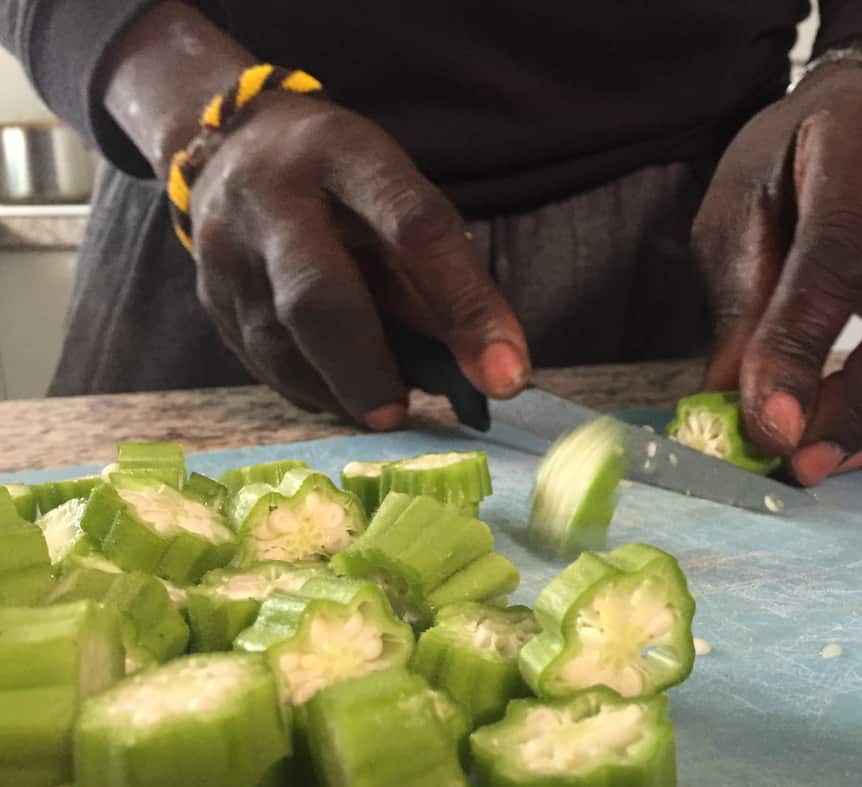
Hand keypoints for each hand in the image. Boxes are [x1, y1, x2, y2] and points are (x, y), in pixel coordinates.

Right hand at [99, 2, 527, 429]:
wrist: (235, 148)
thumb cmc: (346, 187)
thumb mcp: (398, 198)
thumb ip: (441, 276)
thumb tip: (490, 369)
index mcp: (346, 155)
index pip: (414, 227)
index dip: (465, 305)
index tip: (506, 374)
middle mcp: (274, 198)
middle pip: (318, 295)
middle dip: (368, 368)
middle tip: (402, 415)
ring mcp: (227, 249)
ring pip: (279, 341)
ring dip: (339, 390)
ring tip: (383, 408)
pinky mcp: (207, 295)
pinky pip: (261, 362)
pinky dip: (311, 390)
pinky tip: (343, 397)